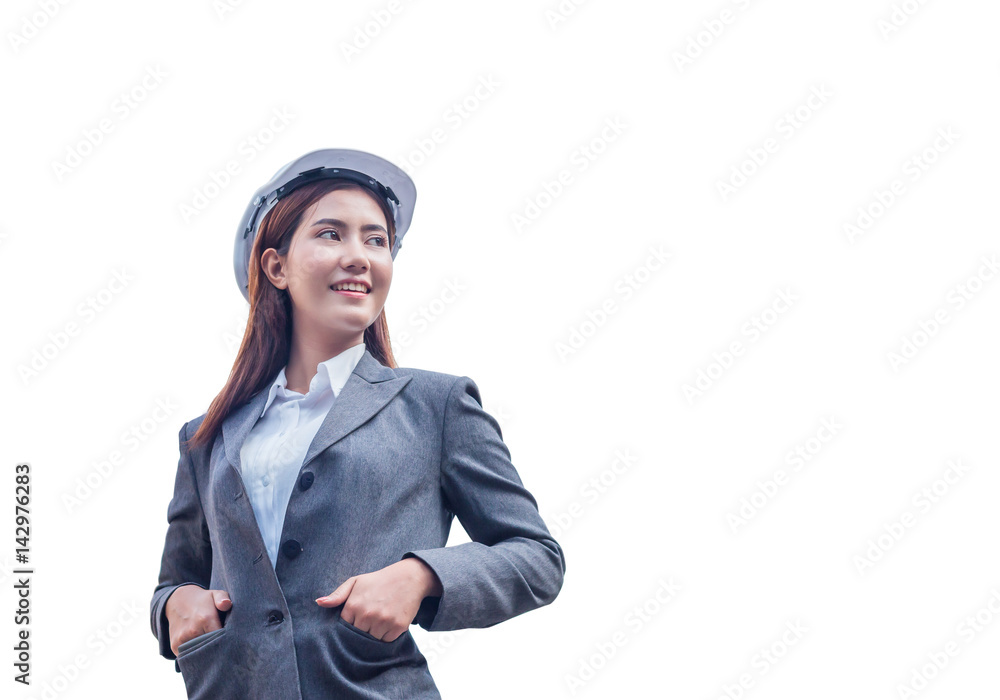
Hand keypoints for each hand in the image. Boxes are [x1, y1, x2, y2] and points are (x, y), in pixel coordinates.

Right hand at [165, 584, 231, 655]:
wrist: (177, 602)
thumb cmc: (203, 600)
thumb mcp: (215, 594)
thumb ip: (223, 598)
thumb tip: (227, 604)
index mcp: (206, 619)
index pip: (221, 639)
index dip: (228, 641)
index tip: (231, 641)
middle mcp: (193, 630)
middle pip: (211, 649)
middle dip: (218, 649)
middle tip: (223, 646)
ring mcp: (182, 639)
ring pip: (200, 654)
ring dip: (206, 653)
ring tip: (211, 645)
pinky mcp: (174, 646)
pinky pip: (188, 656)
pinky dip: (195, 655)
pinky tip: (199, 647)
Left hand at [316, 558, 441, 641]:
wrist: (409, 578)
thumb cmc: (379, 581)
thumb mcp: (356, 582)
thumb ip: (337, 594)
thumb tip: (319, 603)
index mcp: (354, 604)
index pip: (344, 627)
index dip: (350, 624)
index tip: (355, 620)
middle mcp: (367, 614)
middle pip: (357, 636)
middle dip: (361, 631)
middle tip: (367, 622)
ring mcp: (383, 622)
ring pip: (371, 641)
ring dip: (373, 634)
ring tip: (378, 621)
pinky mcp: (397, 627)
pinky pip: (386, 641)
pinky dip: (386, 636)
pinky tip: (388, 623)